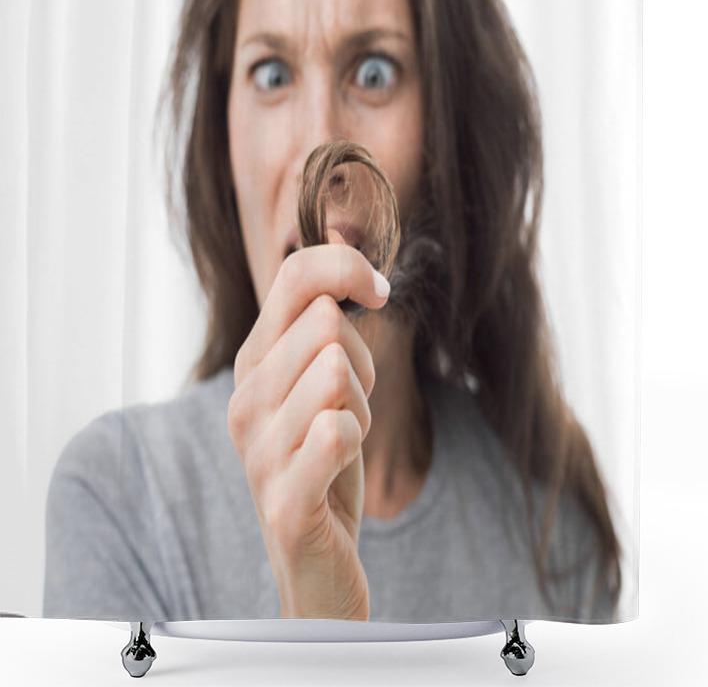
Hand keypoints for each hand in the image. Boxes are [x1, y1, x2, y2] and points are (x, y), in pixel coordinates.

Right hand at [227, 236, 389, 619]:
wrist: (318, 557)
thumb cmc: (327, 459)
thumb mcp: (322, 378)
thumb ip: (322, 315)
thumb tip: (337, 233)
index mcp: (254, 364)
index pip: (295, 277)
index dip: (346, 267)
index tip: (378, 292)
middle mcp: (245, 400)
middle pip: (329, 324)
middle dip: (362, 363)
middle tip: (348, 407)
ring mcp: (259, 451)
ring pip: (338, 372)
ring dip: (362, 409)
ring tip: (340, 442)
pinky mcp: (284, 500)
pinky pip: (337, 431)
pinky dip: (356, 440)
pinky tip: (339, 467)